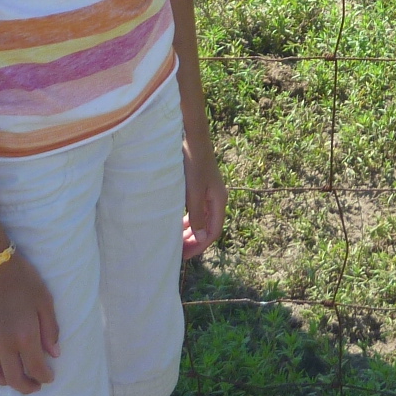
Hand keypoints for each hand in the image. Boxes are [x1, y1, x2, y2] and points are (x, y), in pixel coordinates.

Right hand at [0, 252, 59, 393]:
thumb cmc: (22, 279)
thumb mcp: (44, 300)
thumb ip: (50, 329)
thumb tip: (54, 354)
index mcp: (24, 336)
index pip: (36, 368)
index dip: (44, 377)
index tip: (49, 377)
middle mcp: (3, 345)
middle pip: (14, 379)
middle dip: (27, 387)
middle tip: (35, 386)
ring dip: (7, 381)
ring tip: (17, 379)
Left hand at [181, 135, 226, 258]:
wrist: (193, 139)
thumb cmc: (194, 165)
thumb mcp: (193, 193)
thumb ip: (197, 216)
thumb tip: (202, 238)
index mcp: (219, 201)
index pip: (213, 233)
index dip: (200, 246)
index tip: (184, 256)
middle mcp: (217, 199)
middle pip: (208, 228)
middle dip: (195, 241)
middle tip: (178, 252)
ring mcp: (209, 193)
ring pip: (202, 219)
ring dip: (191, 232)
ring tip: (177, 241)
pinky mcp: (201, 187)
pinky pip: (197, 210)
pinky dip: (188, 220)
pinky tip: (177, 223)